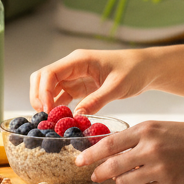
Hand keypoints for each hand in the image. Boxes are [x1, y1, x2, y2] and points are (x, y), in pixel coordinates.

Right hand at [29, 48, 155, 114]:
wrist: (146, 68)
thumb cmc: (134, 70)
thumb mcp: (117, 87)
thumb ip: (97, 100)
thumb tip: (77, 117)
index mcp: (78, 60)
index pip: (50, 73)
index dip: (42, 92)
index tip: (46, 111)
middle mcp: (72, 66)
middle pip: (42, 78)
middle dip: (38, 97)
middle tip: (44, 118)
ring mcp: (74, 77)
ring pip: (49, 89)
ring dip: (46, 104)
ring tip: (50, 123)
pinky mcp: (80, 87)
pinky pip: (61, 97)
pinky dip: (57, 108)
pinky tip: (61, 121)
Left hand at [75, 119, 183, 183]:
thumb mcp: (164, 127)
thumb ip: (141, 137)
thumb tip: (119, 150)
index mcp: (147, 129)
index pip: (109, 143)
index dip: (91, 153)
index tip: (81, 159)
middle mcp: (150, 148)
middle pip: (111, 166)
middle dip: (99, 173)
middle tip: (94, 175)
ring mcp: (159, 169)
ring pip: (124, 182)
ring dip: (121, 183)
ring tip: (125, 179)